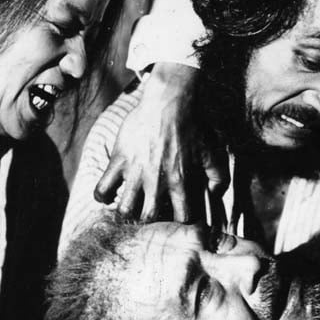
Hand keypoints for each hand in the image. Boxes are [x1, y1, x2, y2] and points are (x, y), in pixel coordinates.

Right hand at [93, 62, 228, 221]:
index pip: (182, 217)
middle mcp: (157, 181)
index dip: (179, 218)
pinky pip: (102, 188)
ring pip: (124, 209)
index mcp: (181, 181)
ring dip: (125, 212)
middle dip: (148, 219)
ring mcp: (135, 172)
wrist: (169, 100)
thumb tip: (216, 194)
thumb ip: (218, 176)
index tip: (175, 211)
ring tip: (128, 206)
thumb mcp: (211, 151)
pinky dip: (103, 196)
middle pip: (148, 218)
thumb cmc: (192, 125)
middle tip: (147, 211)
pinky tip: (110, 192)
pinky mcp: (119, 160)